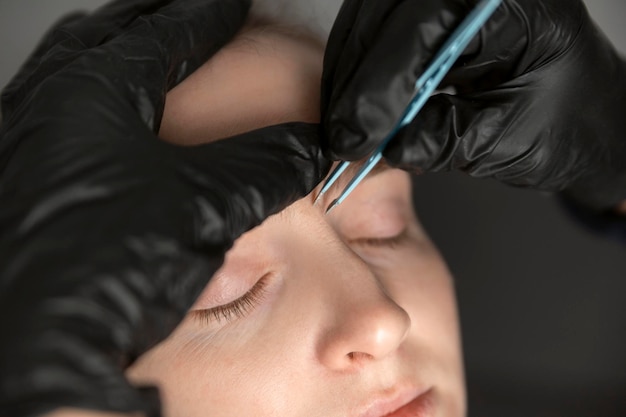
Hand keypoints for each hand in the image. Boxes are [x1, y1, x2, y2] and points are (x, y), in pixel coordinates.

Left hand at [0, 0, 328, 414]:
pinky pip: (56, 116)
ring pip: (71, 74)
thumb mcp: (204, 206)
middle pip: (105, 40)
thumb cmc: (102, 270)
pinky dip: (88, 100)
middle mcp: (46, 109)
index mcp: (91, 95)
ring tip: (142, 47)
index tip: (232, 6)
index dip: (206, 19)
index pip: (163, 35)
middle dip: (152, 21)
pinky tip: (105, 124)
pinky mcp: (22, 183)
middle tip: (185, 12)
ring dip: (113, 53)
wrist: (38, 349)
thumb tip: (312, 148)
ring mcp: (25, 144)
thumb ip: (263, 167)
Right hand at [322, 0, 625, 210]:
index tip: (355, 135)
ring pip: (373, 19)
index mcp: (511, 4)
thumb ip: (436, 139)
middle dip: (356, 80)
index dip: (378, 85)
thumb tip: (379, 143)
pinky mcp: (435, 11)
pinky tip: (356, 102)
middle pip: (384, 15)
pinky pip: (381, 29)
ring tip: (344, 123)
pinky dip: (362, 67)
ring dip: (351, 73)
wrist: (585, 118)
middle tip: (341, 135)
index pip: (420, 28)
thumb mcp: (501, 140)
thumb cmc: (566, 125)